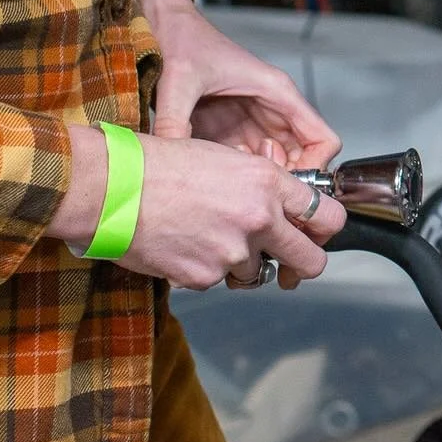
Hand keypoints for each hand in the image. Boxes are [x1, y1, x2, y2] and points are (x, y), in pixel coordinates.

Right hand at [48, 124, 346, 289]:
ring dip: (241, 262)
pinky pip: (218, 281)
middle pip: (309, 260)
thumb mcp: (227, 160)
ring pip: (256, 272)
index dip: (325, 228)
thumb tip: (278, 211)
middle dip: (304, 263)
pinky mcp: (204, 278)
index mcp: (268, 183)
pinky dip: (206, 270)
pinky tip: (185, 245)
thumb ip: (260, 188)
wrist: (115, 188)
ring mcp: (233, 253)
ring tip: (208, 236)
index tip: (319, 231)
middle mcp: (259, 219)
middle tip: (294, 262)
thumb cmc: (162, 164)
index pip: (326, 215)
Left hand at [134, 0, 339, 170]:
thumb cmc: (184, 40)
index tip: (291, 189)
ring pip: (278, 163)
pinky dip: (243, 178)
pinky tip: (218, 181)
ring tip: (235, 190)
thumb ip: (174, 123)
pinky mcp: (232, 130)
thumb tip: (170, 166)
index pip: (322, 138)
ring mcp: (253, 121)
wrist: (166, 27)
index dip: (316, 167)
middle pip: (303, 157)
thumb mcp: (178, 82)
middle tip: (258, 196)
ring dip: (264, 182)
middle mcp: (272, 108)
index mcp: (276, 92)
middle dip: (287, 182)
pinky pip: (250, 162)